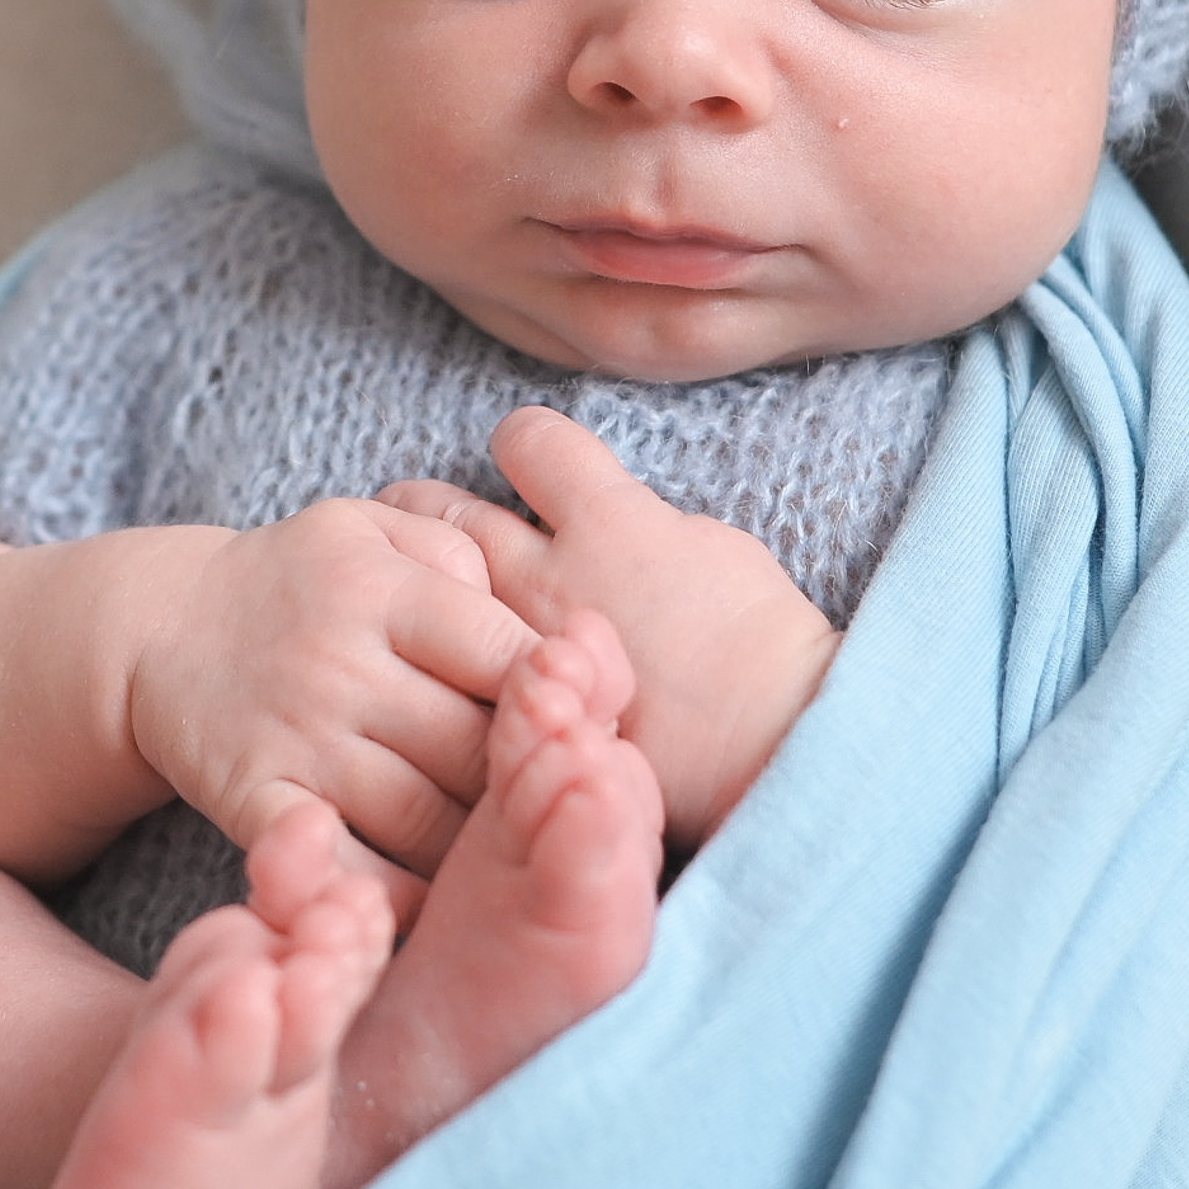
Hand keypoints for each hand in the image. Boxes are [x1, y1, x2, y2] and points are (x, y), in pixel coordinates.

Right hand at [127, 499, 538, 895]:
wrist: (164, 628)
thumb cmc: (301, 580)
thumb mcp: (371, 530)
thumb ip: (459, 554)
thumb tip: (538, 631)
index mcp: (379, 587)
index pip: (506, 651)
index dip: (567, 695)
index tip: (592, 722)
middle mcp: (339, 662)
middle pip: (477, 746)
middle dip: (537, 779)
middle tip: (574, 801)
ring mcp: (297, 739)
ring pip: (428, 820)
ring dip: (485, 847)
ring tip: (524, 851)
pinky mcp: (256, 802)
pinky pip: (347, 869)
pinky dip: (399, 900)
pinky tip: (441, 905)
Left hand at [379, 408, 838, 849]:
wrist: (776, 747)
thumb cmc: (763, 641)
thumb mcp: (707, 544)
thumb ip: (633, 522)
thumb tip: (595, 516)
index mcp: (607, 517)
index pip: (529, 440)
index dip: (526, 443)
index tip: (526, 456)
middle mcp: (550, 573)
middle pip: (449, 515)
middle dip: (428, 511)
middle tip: (413, 512)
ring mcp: (525, 649)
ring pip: (437, 596)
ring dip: (423, 586)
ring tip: (413, 588)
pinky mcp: (519, 716)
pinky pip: (454, 681)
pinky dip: (441, 668)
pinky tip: (440, 672)